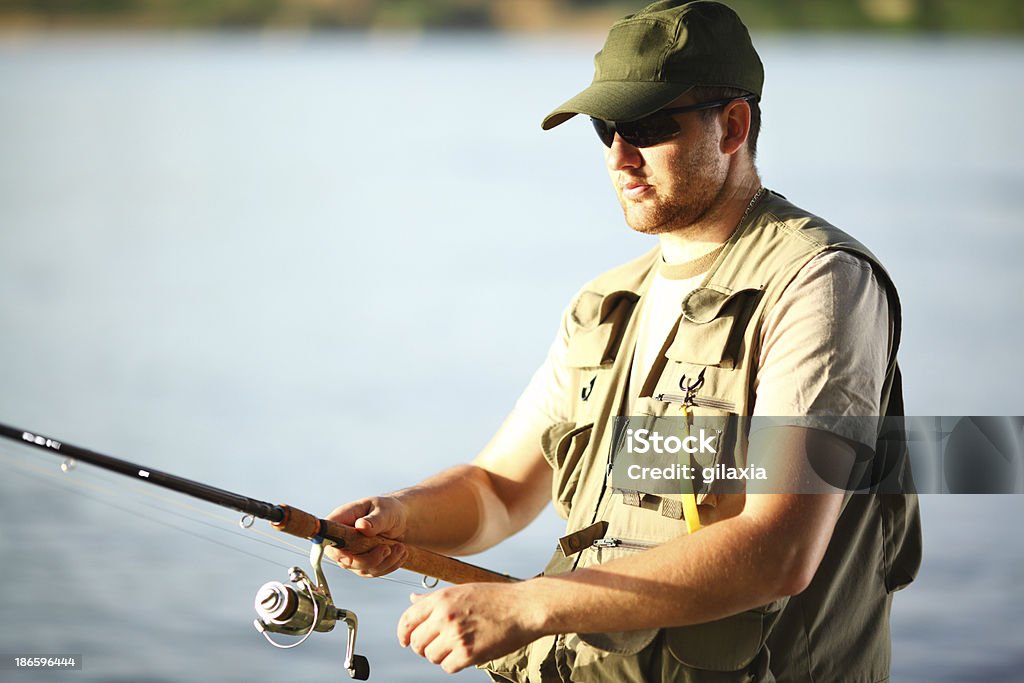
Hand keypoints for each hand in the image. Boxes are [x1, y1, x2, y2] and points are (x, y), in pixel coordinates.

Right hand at [324, 496, 408, 576]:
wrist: (401, 518)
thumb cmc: (389, 509)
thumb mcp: (385, 510)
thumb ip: (374, 519)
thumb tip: (361, 526)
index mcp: (342, 520)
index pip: (327, 538)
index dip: (335, 550)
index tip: (352, 555)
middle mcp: (343, 539)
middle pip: (345, 560)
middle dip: (369, 559)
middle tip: (387, 549)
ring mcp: (352, 554)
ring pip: (362, 569)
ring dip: (385, 562)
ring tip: (400, 547)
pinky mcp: (364, 564)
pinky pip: (374, 572)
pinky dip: (390, 565)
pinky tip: (400, 553)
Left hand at [397, 582, 541, 672]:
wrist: (524, 607)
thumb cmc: (496, 598)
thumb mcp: (461, 590)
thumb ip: (434, 598)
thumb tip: (412, 600)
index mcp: (441, 598)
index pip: (407, 620)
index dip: (403, 633)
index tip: (405, 640)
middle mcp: (445, 616)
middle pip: (416, 642)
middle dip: (423, 646)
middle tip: (437, 645)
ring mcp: (456, 636)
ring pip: (431, 656)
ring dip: (440, 655)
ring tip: (456, 647)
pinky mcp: (468, 654)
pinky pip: (447, 667)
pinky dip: (454, 664)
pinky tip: (465, 653)